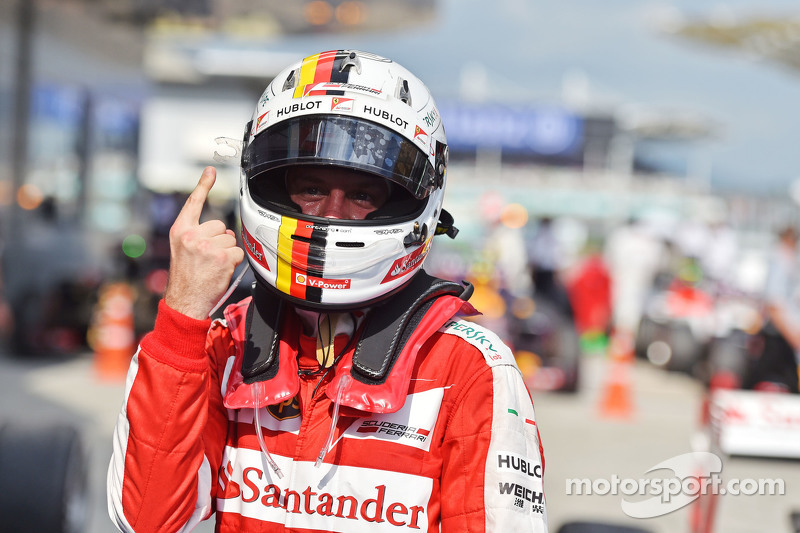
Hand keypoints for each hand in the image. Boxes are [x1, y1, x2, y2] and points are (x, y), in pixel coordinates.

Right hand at [164, 167, 244, 318]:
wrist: (185, 301)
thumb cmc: (186, 277)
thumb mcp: (182, 250)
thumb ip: (198, 235)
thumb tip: (224, 230)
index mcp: (180, 231)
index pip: (194, 203)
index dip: (203, 185)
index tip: (211, 170)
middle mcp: (192, 235)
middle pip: (220, 226)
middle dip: (219, 240)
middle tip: (207, 257)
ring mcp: (207, 246)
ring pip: (231, 239)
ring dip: (227, 252)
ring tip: (212, 265)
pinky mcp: (222, 257)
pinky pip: (238, 252)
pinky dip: (234, 262)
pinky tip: (221, 270)